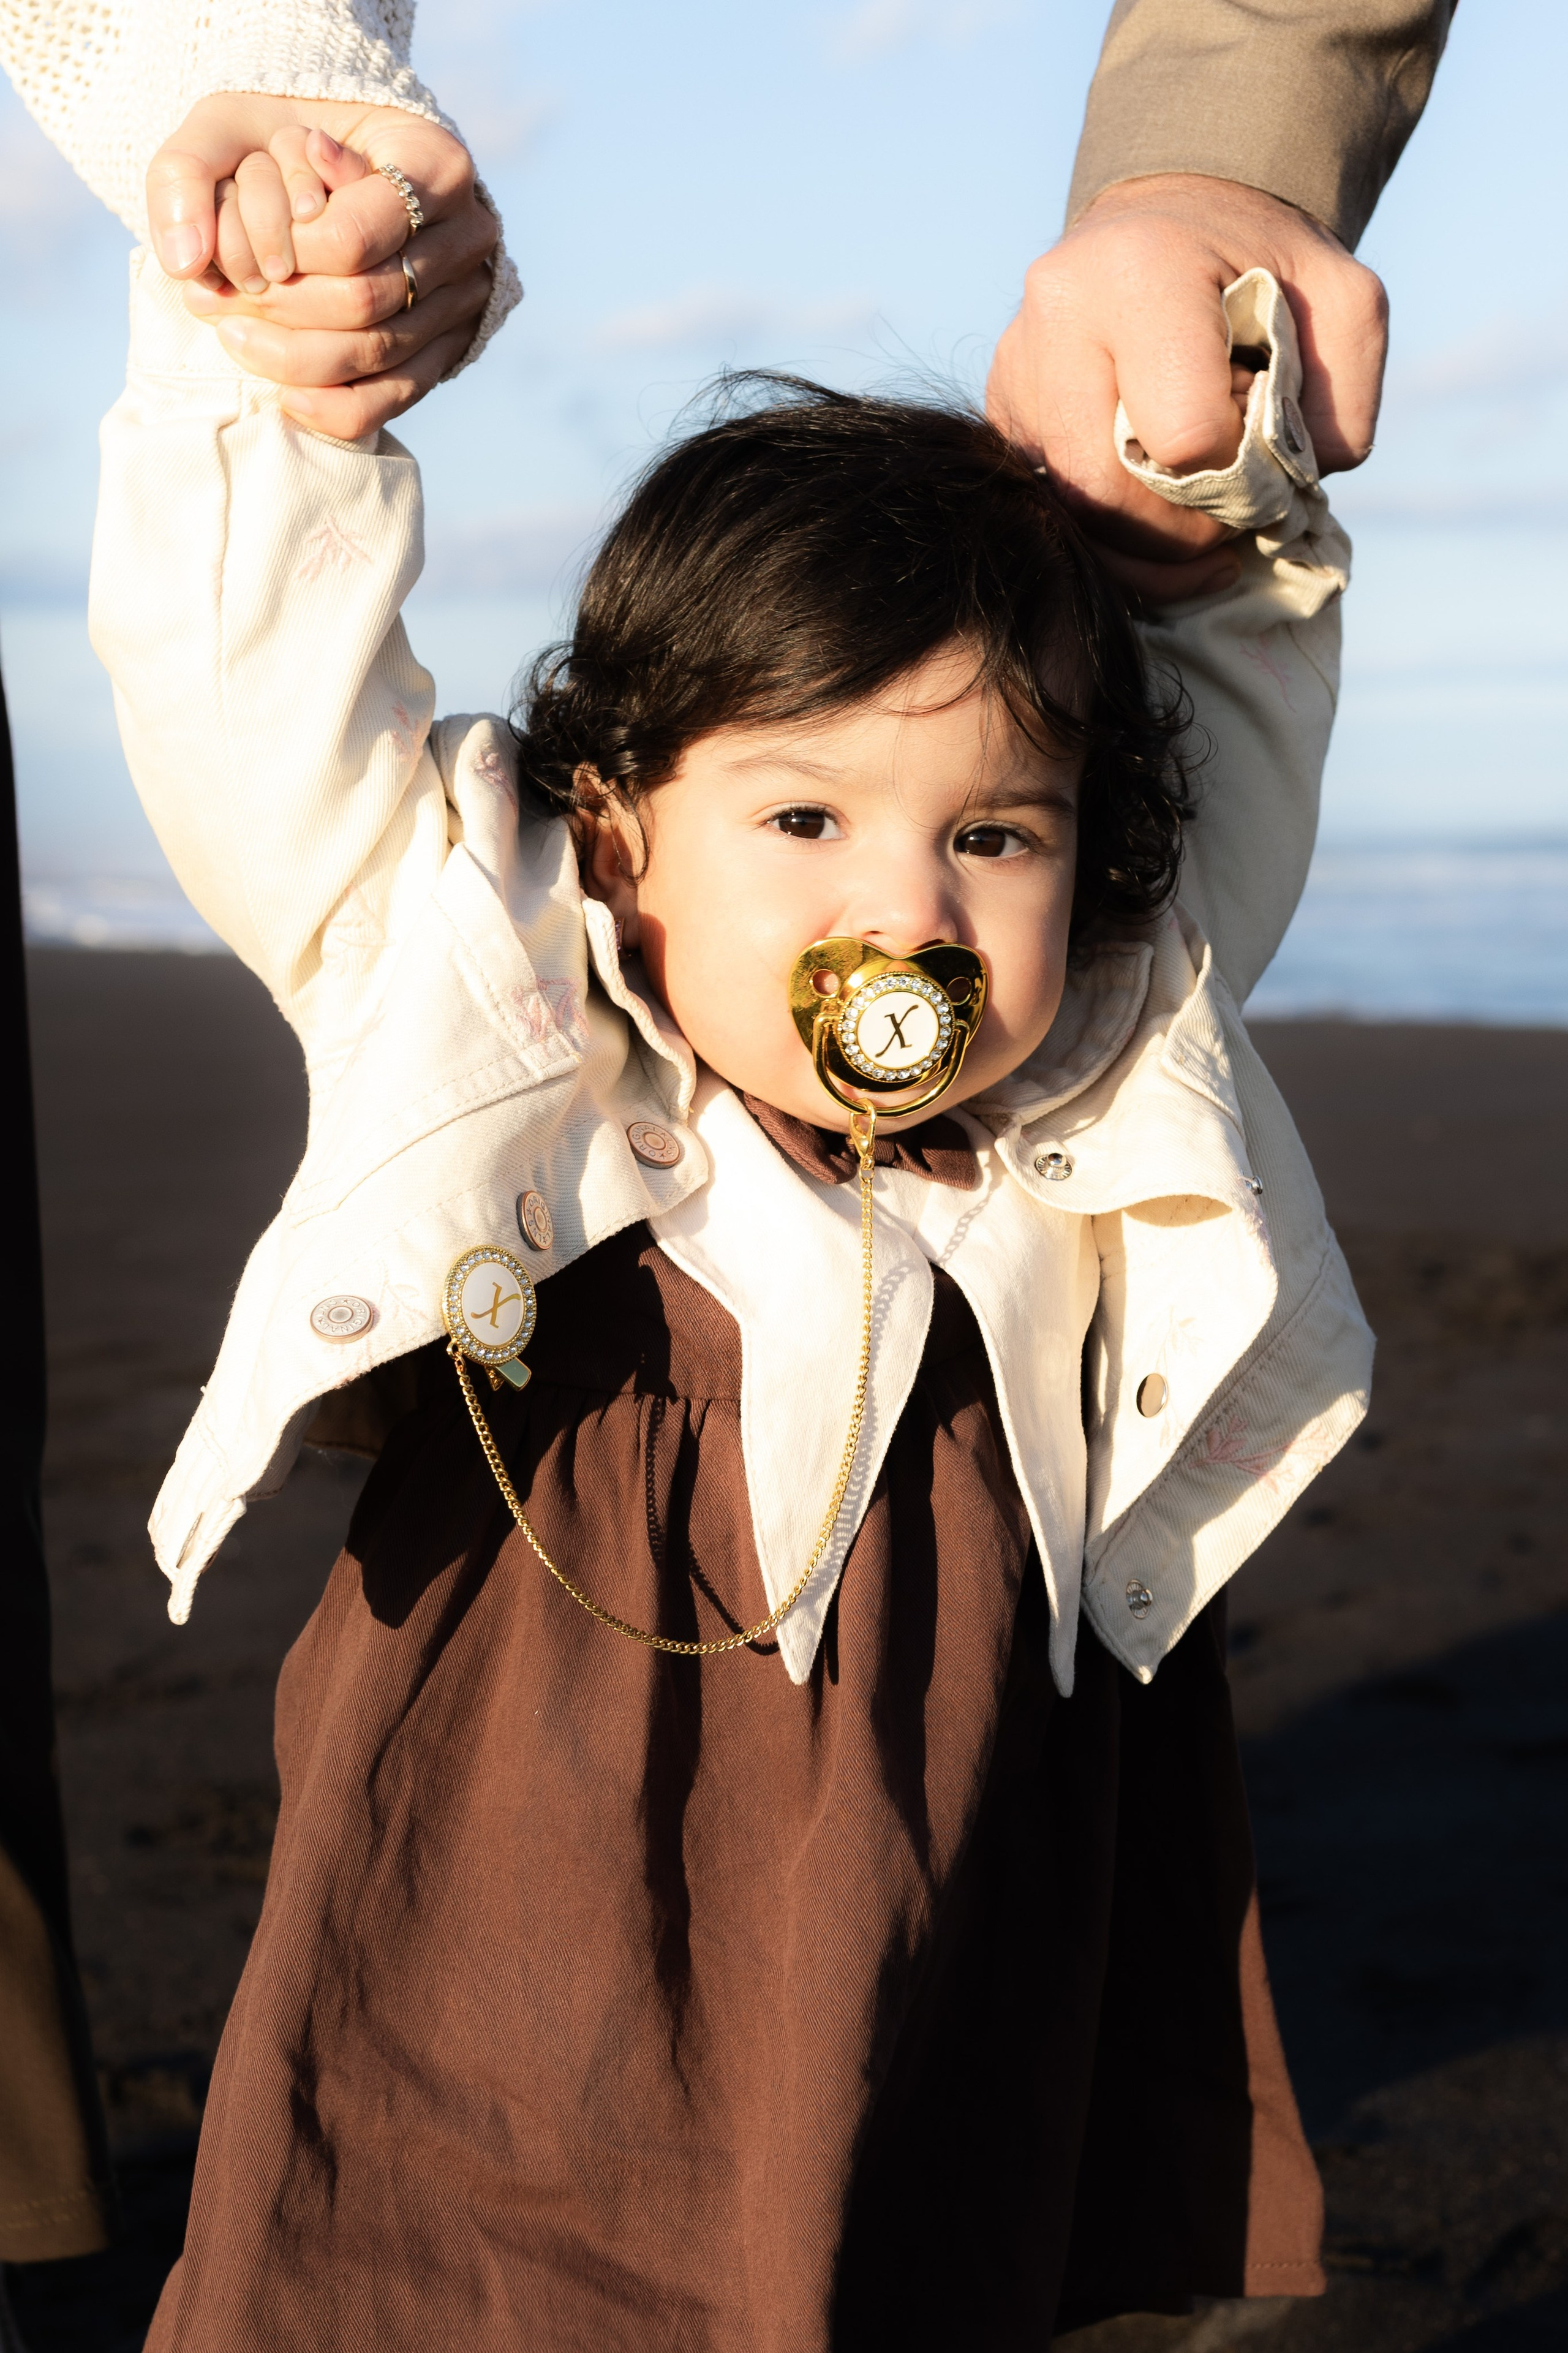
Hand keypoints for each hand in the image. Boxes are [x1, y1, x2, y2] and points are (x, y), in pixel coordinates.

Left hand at [146, 96, 498, 434]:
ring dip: (295, 358)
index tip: (230, 259)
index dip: (284, 258)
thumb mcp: (235, 120)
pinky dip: (335, 407)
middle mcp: (467, 235)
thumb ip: (191, 167)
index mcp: (434, 164)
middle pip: (366, 300)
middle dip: (280, 312)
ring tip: (234, 340)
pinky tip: (284, 398)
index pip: (352, 237)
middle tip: (214, 306)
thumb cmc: (287, 137)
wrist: (354, 163)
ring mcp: (466, 297)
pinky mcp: (450, 345)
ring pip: (379, 353)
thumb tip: (184, 256)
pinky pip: (395, 397)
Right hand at [986, 175, 1387, 600]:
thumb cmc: (1261, 266)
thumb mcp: (1344, 306)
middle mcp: (1057, 315)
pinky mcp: (1002, 408)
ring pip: (1069, 514)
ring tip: (1197, 533)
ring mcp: (1016, 366)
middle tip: (1227, 524)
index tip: (1257, 451)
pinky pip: (1050, 506)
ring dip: (1142, 548)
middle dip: (1176, 536)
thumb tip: (1281, 498)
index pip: (1181, 436)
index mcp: (1141, 273)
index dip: (1231, 473)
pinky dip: (1109, 535)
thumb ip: (1338, 405)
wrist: (1175, 220)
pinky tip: (1150, 517)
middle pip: (1103, 493)